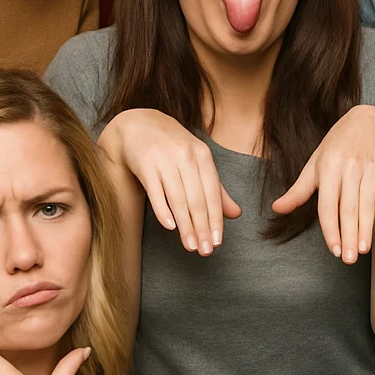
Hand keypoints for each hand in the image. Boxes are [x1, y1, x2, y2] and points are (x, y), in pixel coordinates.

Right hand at [100, 109, 240, 254]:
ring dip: (185, 225)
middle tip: (205, 251)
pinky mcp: (145, 165)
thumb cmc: (173, 147)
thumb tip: (235, 214)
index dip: (216, 220)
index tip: (217, 242)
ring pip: (178, 198)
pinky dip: (163, 210)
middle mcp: (185, 157)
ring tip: (191, 246)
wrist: (139, 124)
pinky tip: (170, 227)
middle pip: (196, 199)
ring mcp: (164, 160)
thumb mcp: (197, 162)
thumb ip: (215, 189)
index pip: (212, 194)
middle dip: (202, 228)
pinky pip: (155, 191)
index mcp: (202, 156)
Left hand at [272, 105, 374, 263]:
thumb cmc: (337, 145)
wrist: (368, 117)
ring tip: (363, 249)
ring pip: (367, 203)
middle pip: (347, 208)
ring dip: (366, 227)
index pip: (327, 206)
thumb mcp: (315, 164)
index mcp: (327, 170)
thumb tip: (276, 209)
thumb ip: (299, 190)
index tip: (333, 250)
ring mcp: (368, 168)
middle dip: (348, 235)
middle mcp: (347, 169)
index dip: (330, 229)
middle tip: (348, 260)